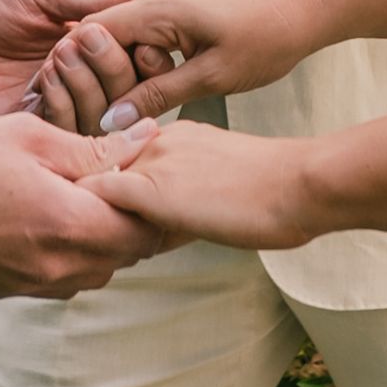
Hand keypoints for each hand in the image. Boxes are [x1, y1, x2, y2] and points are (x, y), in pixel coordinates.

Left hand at [0, 0, 166, 121]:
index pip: (142, 63)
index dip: (146, 53)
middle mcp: (85, 83)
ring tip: (56, 56)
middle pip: (129, 93)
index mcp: (95, 50)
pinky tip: (41, 80)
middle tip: (80, 39)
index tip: (137, 38)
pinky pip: (67, 129)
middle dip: (112, 65)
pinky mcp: (34, 131)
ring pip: (103, 116)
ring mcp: (61, 109)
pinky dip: (61, 103)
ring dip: (85, 84)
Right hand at [0, 113, 160, 297]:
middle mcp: (58, 267)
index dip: (157, 200)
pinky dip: (73, 252)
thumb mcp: (29, 136)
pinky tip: (56, 218)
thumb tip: (147, 140)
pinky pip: (64, 278)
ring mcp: (34, 285)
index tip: (153, 172)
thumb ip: (93, 147)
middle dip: (136, 219)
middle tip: (127, 179)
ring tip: (91, 196)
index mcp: (69, 226)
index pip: (145, 229)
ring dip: (105, 238)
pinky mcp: (11, 289)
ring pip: (97, 269)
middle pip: (126, 253)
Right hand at [25, 0, 320, 134]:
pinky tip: (152, 97)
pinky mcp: (180, 22)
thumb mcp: (210, 76)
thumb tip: (113, 119)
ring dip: (123, 77)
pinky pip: (145, 46)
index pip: (92, 34)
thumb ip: (158, 96)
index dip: (77, 71)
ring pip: (123, 46)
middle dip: (99, 79)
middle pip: (102, 41)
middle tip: (103, 117)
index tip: (75, 106)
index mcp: (157, 9)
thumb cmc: (265, 40)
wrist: (304, 15)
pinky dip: (142, 71)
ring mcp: (167, 11)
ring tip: (128, 112)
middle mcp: (156, 3)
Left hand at [97, 117, 323, 254]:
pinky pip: (97, 197)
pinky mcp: (148, 187)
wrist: (297, 186)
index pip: (126, 163)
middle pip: (104, 172)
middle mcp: (157, 140)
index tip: (111, 220)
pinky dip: (88, 220)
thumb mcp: (222, 187)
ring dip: (92, 214)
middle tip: (94, 240)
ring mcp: (150, 160)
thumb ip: (186, 202)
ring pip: (94, 183)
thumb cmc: (276, 195)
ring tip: (94, 249)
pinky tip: (93, 245)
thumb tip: (155, 236)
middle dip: (97, 206)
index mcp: (176, 137)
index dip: (114, 194)